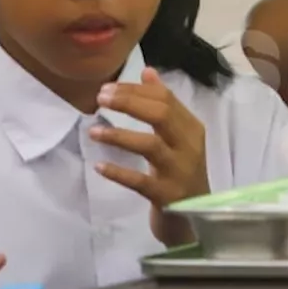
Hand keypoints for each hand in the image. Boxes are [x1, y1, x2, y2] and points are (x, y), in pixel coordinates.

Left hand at [91, 68, 208, 244]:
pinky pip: (139, 181)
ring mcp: (178, 171)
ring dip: (119, 136)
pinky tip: (99, 166)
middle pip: (161, 115)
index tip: (107, 87)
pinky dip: (118, 172)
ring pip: (150, 145)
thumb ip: (164, 105)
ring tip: (93, 132)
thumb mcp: (178, 136)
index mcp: (192, 129)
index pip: (166, 99)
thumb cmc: (181, 172)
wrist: (194, 217)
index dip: (135, 90)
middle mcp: (189, 147)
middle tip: (101, 99)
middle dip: (129, 103)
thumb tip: (147, 71)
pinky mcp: (166, 195)